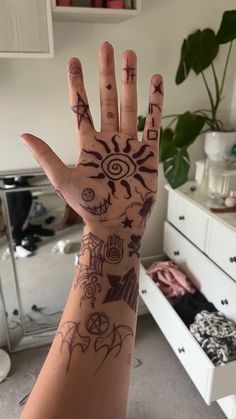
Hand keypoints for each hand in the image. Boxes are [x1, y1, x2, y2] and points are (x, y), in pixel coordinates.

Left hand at [21, 43, 163, 232]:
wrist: (116, 222)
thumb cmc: (89, 205)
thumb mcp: (63, 179)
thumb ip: (46, 155)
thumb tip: (24, 135)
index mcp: (88, 144)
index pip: (81, 108)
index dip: (77, 85)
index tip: (74, 63)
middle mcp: (109, 140)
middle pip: (107, 100)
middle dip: (106, 74)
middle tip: (107, 48)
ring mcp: (129, 145)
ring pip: (130, 106)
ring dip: (130, 81)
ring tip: (130, 57)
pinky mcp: (148, 153)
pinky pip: (153, 123)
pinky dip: (156, 103)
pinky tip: (156, 83)